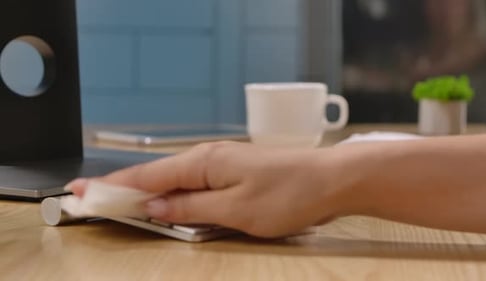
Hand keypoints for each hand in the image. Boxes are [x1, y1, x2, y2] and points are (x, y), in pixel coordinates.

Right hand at [66, 142, 342, 237]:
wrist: (331, 181)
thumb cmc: (288, 195)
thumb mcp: (236, 210)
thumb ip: (191, 208)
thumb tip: (153, 206)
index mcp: (203, 163)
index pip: (147, 176)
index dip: (112, 186)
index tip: (81, 192)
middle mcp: (208, 158)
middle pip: (155, 174)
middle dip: (122, 187)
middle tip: (90, 197)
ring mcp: (221, 164)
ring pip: (173, 178)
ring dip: (145, 190)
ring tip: (118, 201)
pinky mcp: (233, 173)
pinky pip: (193, 182)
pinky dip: (172, 192)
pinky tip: (165, 200)